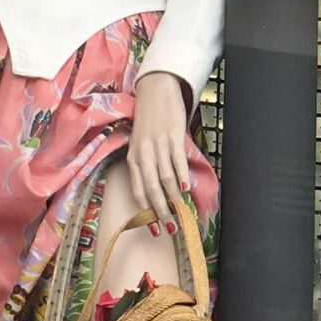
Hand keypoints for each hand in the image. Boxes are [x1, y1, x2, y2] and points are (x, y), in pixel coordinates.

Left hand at [128, 70, 195, 226]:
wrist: (156, 90)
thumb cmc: (148, 120)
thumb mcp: (140, 144)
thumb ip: (147, 166)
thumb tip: (160, 193)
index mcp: (133, 158)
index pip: (139, 190)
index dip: (146, 212)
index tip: (155, 230)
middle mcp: (143, 153)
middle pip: (152, 188)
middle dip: (162, 211)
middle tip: (171, 228)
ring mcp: (158, 144)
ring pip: (165, 177)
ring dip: (174, 198)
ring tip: (181, 212)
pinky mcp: (172, 135)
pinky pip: (177, 159)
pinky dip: (181, 174)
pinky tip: (186, 187)